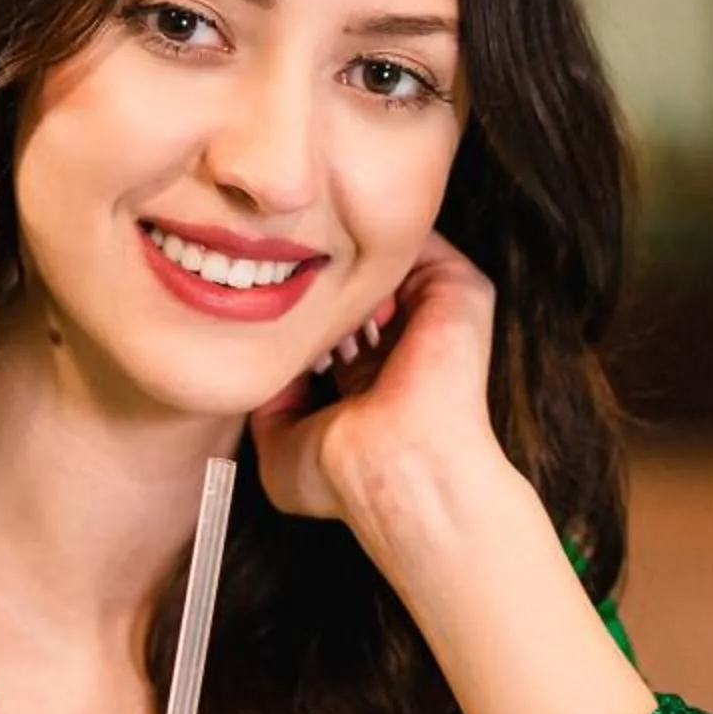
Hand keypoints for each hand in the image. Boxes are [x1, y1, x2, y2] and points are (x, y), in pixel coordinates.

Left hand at [251, 230, 507, 520]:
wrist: (394, 468)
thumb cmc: (343, 475)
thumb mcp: (280, 447)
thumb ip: (268, 403)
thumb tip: (261, 364)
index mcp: (368, 378)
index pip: (331, 326)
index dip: (294, 310)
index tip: (252, 293)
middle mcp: (401, 345)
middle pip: (355, 288)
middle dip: (316, 273)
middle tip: (273, 264)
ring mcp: (432, 316)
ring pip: (383, 261)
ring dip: (343, 254)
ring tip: (305, 255)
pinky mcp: (460, 291)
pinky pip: (419, 238)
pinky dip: (379, 239)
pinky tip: (341, 250)